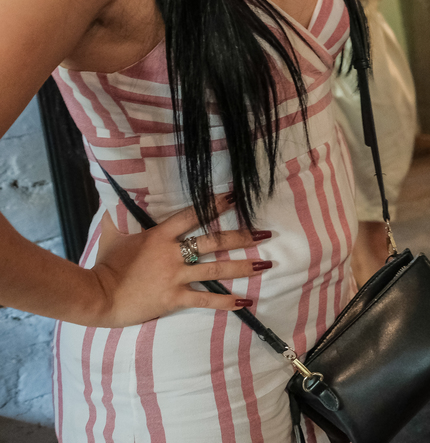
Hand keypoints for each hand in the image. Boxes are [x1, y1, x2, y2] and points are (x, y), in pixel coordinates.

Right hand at [87, 194, 270, 327]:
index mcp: (160, 235)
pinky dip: (227, 302)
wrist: (96, 297)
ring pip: (217, 270)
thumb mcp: (114, 234)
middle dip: (243, 237)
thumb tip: (116, 194)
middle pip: (214, 242)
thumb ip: (120, 215)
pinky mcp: (173, 298)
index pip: (194, 214)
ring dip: (244, 266)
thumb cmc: (105, 264)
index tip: (236, 196)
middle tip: (266, 233)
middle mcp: (172, 254)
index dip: (216, 204)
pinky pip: (205, 300)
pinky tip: (246, 301)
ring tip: (266, 264)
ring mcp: (175, 277)